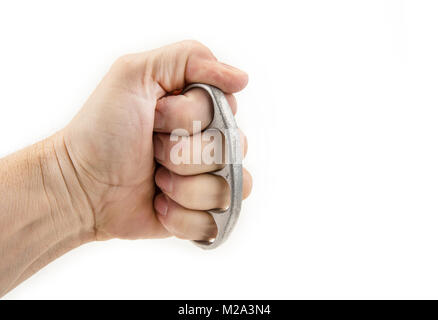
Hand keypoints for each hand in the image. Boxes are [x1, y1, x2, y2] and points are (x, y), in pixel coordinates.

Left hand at [63, 40, 251, 240]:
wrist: (80, 186)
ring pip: (227, 189)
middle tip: (151, 150)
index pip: (227, 110)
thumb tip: (242, 79)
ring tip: (156, 181)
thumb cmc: (102, 130)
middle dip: (182, 154)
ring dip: (182, 188)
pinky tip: (159, 205)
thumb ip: (189, 58)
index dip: (188, 117)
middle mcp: (210, 143)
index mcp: (200, 109)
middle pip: (232, 151)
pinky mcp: (201, 214)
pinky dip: (182, 218)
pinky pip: (216, 221)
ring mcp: (207, 181)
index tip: (155, 116)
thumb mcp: (133, 74)